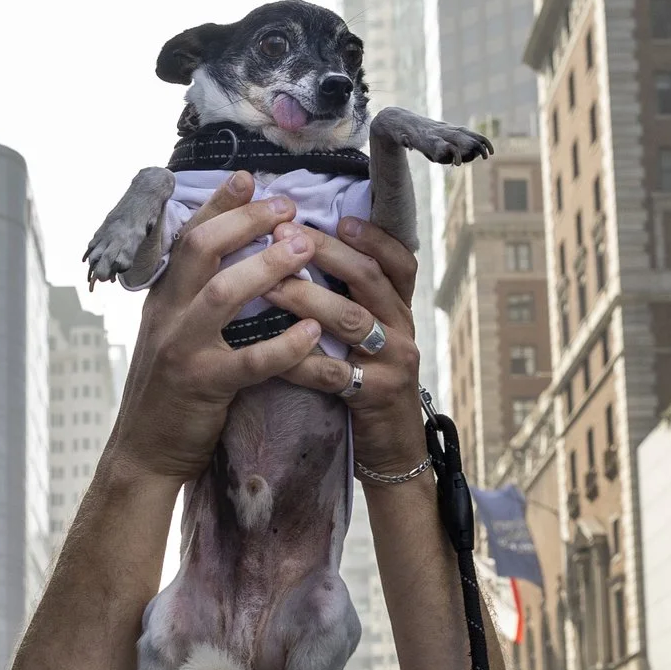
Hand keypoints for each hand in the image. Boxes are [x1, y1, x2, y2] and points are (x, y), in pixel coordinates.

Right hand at [110, 173, 330, 481]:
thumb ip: (191, 300)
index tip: (250, 177)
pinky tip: (313, 331)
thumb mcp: (172, 336)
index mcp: (162, 299)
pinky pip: (249, 360)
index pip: (187, 236)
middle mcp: (166, 315)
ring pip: (222, 294)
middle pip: (201, 249)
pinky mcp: (203, 386)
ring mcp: (181, 350)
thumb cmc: (170, 395)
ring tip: (305, 249)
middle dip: (246, 221)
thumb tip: (225, 263)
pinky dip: (284, 344)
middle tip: (289, 207)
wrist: (144, 453)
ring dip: (267, 267)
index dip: (218, 204)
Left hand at [260, 217, 427, 472]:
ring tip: (268, 283)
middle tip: (284, 234)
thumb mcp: (370, 338)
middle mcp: (402, 329)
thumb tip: (306, 253)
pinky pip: (333, 373)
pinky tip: (270, 350)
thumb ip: (351, 301)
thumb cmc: (369, 385)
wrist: (393, 451)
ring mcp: (393, 362)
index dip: (372, 236)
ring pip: (351, 319)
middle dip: (325, 252)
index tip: (339, 218)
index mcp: (399, 309)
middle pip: (369, 277)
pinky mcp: (376, 396)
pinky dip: (299, 359)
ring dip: (306, 297)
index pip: (398, 260)